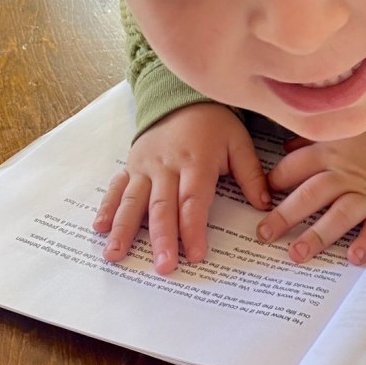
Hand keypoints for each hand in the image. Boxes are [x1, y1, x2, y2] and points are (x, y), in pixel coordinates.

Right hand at [93, 103, 270, 274]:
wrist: (182, 98)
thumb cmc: (215, 124)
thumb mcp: (239, 143)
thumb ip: (251, 175)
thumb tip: (265, 205)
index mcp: (196, 161)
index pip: (193, 201)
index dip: (193, 229)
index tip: (195, 255)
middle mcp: (167, 165)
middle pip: (162, 206)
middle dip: (161, 238)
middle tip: (162, 266)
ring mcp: (145, 166)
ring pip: (133, 200)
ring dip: (124, 229)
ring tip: (116, 255)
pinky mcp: (131, 166)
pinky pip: (117, 188)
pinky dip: (108, 208)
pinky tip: (100, 228)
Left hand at [257, 122, 365, 265]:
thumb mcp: (339, 129)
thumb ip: (310, 139)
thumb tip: (283, 146)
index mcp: (328, 151)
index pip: (295, 167)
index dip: (275, 181)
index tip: (260, 198)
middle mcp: (345, 173)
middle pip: (312, 194)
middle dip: (286, 215)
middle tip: (265, 234)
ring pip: (339, 214)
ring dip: (318, 235)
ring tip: (296, 253)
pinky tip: (353, 257)